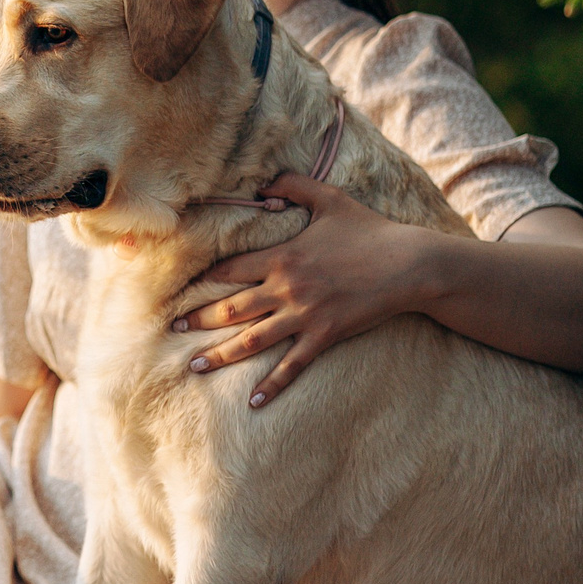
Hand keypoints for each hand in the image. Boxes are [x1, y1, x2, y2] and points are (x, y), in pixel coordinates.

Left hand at [171, 174, 438, 402]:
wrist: (410, 264)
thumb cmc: (371, 230)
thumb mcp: (330, 199)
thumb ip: (293, 186)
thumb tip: (263, 181)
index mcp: (282, 256)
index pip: (230, 268)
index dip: (203, 278)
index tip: (180, 287)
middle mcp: (286, 288)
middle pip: (231, 308)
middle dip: (198, 319)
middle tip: (172, 328)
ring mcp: (304, 315)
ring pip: (252, 339)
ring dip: (220, 355)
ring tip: (194, 366)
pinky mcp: (325, 336)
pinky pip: (292, 365)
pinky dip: (272, 384)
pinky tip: (253, 402)